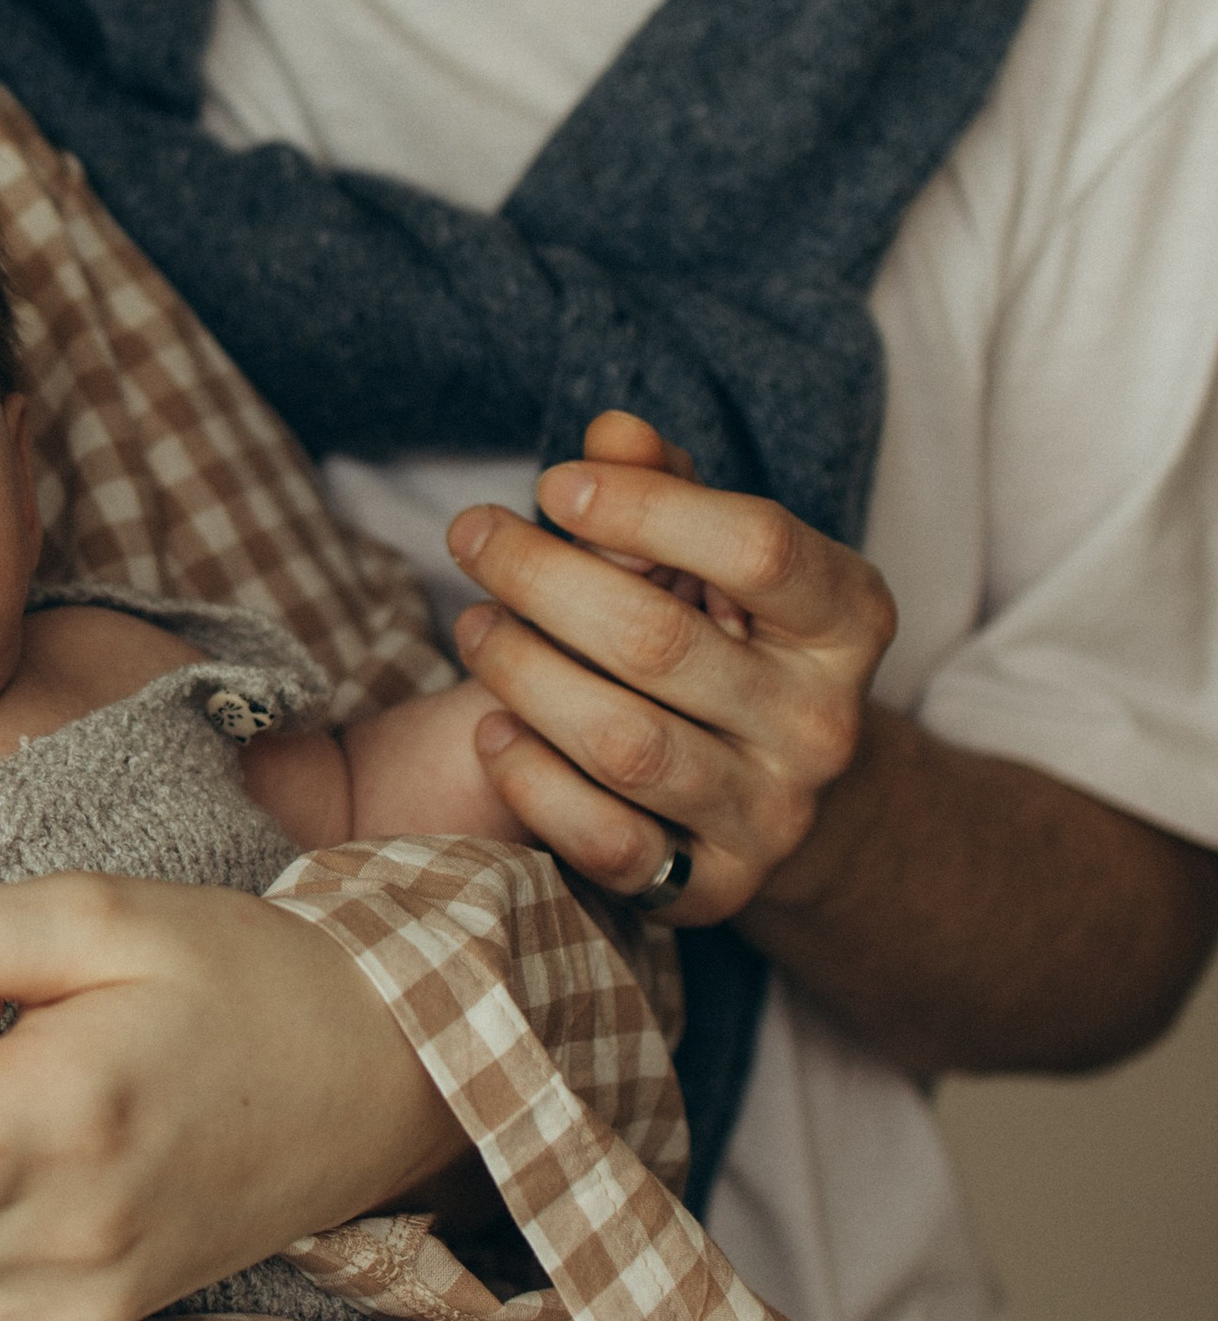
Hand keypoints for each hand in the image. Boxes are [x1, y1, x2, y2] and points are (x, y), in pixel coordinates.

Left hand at [446, 412, 893, 926]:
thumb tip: (613, 433)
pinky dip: (533, 781)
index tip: (552, 484)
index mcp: (848, 619)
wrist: (781, 793)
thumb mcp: (720, 556)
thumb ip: (666, 489)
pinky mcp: (713, 887)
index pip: (758, 547)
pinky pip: (608, 841)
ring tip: (472, 625)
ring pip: (624, 744)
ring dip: (524, 673)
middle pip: (661, 641)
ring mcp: (773, 815)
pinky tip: (491, 726)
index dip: (643, 506)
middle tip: (472, 536)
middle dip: (543, 578)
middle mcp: (823, 723)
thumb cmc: (730, 639)